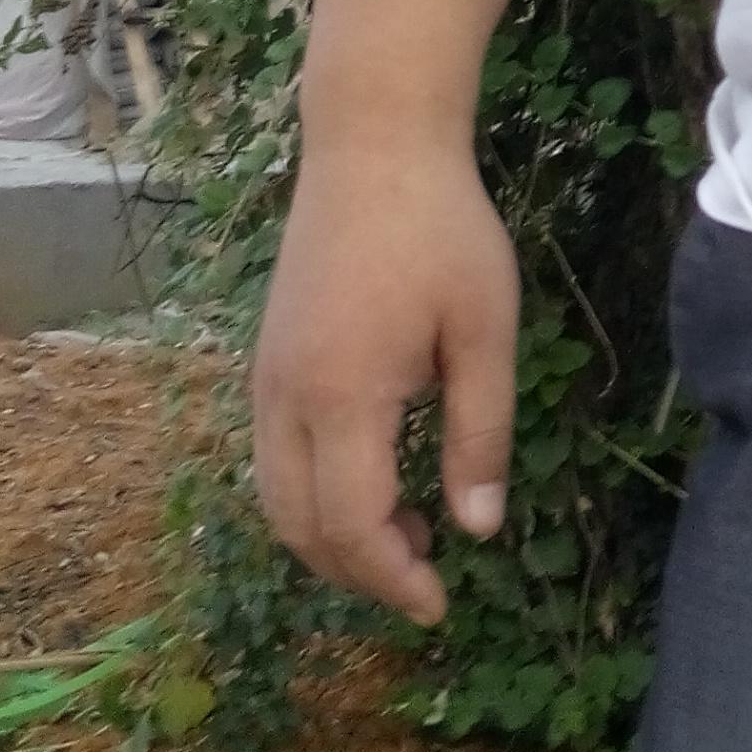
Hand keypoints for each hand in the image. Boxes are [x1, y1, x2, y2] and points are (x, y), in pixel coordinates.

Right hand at [251, 133, 520, 623]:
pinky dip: (312, 496)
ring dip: (331, 538)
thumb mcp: (485, 331)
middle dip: (360, 572)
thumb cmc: (443, 231)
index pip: (352, 527)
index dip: (393, 580)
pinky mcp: (267, 361)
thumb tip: (478, 529)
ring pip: (277, 497)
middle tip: (425, 579)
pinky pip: (274, 458)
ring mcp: (266, 378)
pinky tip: (372, 482)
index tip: (440, 606)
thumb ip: (481, 434)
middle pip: (302, 527)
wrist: (372, 145)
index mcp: (344, 396)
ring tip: (405, 537)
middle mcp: (286, 398)